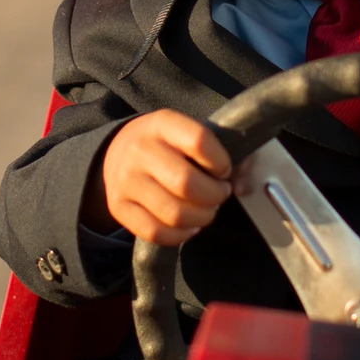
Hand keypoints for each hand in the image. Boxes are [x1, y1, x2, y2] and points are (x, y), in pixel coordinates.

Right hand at [96, 111, 231, 245]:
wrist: (115, 152)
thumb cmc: (163, 145)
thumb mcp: (182, 132)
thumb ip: (212, 151)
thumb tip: (243, 181)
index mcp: (162, 124)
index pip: (199, 141)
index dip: (221, 161)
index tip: (224, 170)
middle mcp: (140, 150)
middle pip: (187, 183)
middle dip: (214, 196)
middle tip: (219, 194)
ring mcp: (126, 180)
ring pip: (175, 214)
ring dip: (201, 218)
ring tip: (206, 210)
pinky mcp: (119, 207)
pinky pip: (157, 232)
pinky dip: (181, 235)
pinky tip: (188, 225)